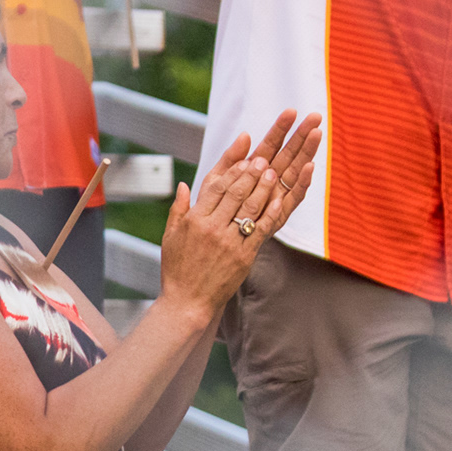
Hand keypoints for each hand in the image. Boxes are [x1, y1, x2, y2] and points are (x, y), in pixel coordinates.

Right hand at [158, 109, 320, 317]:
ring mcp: (228, 241)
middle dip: (252, 171)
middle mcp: (210, 227)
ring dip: (264, 186)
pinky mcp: (244, 256)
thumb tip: (185, 184)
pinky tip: (282, 197)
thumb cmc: (177, 269)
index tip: (245, 148)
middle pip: (235, 192)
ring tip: (275, 169)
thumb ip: (179, 209)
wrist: (187, 302)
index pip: (216, 186)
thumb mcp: (170, 236)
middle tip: (266, 154)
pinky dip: (272, 211)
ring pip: (250, 207)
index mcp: (193, 220)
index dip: (231, 165)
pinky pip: (261, 229)